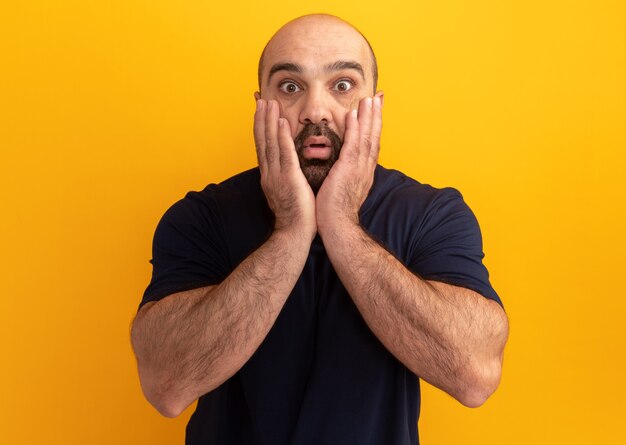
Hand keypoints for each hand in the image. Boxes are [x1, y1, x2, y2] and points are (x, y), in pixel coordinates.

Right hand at [254, 99, 316, 239]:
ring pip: (270, 143)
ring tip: (269, 103)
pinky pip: (284, 153)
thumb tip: (290, 168)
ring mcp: (276, 175)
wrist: (294, 233)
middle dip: (261, 119)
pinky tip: (281, 122)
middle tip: (260, 99)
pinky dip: (281, 136)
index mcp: (269, 176)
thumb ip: (287, 178)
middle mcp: (269, 173)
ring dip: (269, 121)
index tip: (261, 112)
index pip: (263, 147)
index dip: (261, 128)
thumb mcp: (288, 192)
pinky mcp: (288, 178)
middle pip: (262, 141)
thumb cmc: (296, 216)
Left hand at [316, 95, 382, 233]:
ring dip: (368, 117)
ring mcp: (359, 168)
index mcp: (364, 172)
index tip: (375, 111)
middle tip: (378, 97)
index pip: (371, 144)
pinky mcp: (348, 169)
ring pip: (366, 137)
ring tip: (369, 99)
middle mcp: (365, 168)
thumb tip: (344, 168)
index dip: (374, 127)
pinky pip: (353, 145)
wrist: (338, 226)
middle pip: (374, 137)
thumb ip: (347, 175)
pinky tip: (353, 115)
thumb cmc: (336, 211)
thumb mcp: (345, 189)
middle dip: (376, 116)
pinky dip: (354, 129)